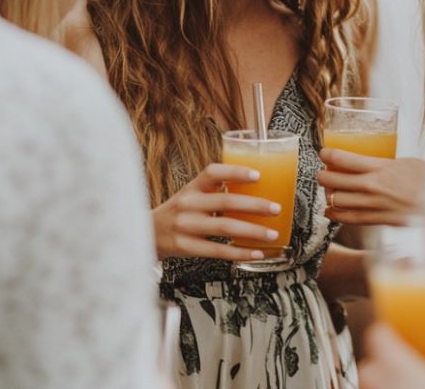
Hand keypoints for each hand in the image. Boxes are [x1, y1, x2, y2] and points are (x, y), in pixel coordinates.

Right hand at [151, 163, 282, 260]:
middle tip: (276, 208)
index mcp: (192, 187)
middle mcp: (188, 204)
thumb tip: (256, 189)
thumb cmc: (179, 212)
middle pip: (225, 202)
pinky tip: (256, 253)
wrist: (148, 234)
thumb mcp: (191, 195)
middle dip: (255, 205)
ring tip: (273, 234)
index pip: (213, 172)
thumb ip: (215, 191)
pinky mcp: (187, 247)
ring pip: (225, 228)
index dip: (236, 172)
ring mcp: (186, 226)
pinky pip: (218, 251)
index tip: (258, 175)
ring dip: (253, 231)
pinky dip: (240, 252)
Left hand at [317, 151, 424, 225]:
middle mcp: (373, 187)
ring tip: (328, 190)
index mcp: (381, 167)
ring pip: (336, 200)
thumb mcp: (407, 162)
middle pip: (334, 180)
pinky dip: (333, 213)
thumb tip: (373, 160)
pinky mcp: (375, 220)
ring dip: (327, 194)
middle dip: (323, 175)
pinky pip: (346, 218)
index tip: (324, 153)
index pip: (344, 159)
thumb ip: (386, 162)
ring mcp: (373, 205)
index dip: (328, 154)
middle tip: (322, 171)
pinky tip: (330, 210)